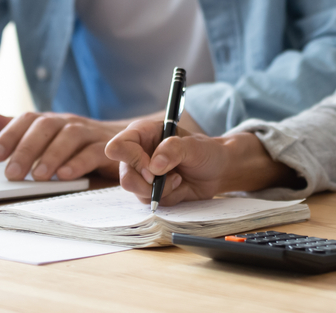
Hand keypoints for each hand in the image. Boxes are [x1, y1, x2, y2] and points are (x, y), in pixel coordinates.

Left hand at [0, 108, 203, 181]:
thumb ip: (14, 128)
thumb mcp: (44, 137)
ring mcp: (90, 133)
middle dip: (26, 149)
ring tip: (37, 177)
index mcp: (52, 120)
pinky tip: (65, 176)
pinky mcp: (109, 148)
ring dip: (51, 156)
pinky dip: (78, 163)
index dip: (10, 134)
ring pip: (69, 137)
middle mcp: (69, 122)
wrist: (123, 144)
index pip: (28, 119)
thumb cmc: (76, 144)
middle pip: (46, 126)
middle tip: (12, 173)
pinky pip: (94, 152)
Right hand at [105, 119, 231, 205]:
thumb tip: (153, 167)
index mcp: (142, 133)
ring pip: (136, 191)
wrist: (217, 171)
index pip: (118, 147)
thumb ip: (174, 150)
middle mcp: (137, 153)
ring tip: (179, 178)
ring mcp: (141, 174)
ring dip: (162, 190)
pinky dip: (167, 197)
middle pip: (125, 176)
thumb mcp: (194, 146)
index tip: (153, 168)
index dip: (132, 159)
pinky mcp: (148, 190)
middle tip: (171, 177)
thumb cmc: (205, 151)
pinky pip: (149, 201)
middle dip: (148, 183)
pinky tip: (179, 186)